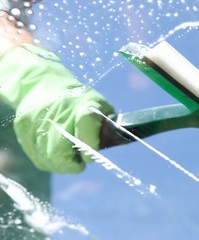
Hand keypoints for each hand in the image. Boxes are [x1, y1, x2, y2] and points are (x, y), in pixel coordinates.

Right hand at [0, 44, 113, 172]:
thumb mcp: (99, 105)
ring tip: (68, 159)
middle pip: (59, 149)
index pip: (86, 123)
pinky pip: (37, 156)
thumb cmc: (78, 99)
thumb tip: (124, 141)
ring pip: (47, 157)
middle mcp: (57, 112)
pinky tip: (55, 154)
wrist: (42, 85)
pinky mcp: (23, 129)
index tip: (90, 157)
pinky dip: (48, 161)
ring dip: (60, 164)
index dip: (89, 145)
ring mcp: (37, 121)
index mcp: (81, 104)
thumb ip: (110, 125)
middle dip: (71, 163)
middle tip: (79, 163)